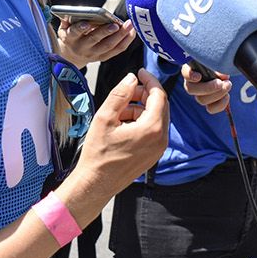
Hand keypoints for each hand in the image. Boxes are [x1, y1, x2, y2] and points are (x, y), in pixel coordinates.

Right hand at [58, 18, 135, 67]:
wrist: (70, 55)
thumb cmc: (70, 35)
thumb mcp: (64, 27)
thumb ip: (69, 18)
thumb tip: (78, 10)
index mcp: (70, 38)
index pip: (74, 33)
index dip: (80, 28)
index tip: (87, 23)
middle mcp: (82, 48)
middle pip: (95, 40)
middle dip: (106, 32)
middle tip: (115, 24)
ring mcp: (93, 54)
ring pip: (108, 46)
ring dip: (120, 35)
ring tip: (129, 25)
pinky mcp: (102, 57)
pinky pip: (116, 50)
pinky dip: (125, 41)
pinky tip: (131, 32)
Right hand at [78, 69, 168, 185]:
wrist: (96, 183)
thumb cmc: (98, 154)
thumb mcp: (105, 117)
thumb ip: (120, 94)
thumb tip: (131, 79)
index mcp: (152, 128)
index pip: (158, 95)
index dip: (149, 80)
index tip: (140, 73)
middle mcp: (160, 139)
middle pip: (160, 106)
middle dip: (144, 95)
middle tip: (126, 91)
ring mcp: (158, 148)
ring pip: (155, 118)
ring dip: (139, 109)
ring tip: (117, 112)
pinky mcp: (153, 154)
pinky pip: (152, 131)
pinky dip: (140, 122)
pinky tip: (121, 124)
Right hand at [181, 62, 231, 113]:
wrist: (222, 75)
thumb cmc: (217, 67)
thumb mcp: (218, 64)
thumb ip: (218, 67)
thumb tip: (223, 76)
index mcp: (192, 70)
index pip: (185, 72)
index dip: (190, 75)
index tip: (199, 76)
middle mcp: (192, 84)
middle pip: (191, 89)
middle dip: (208, 87)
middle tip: (221, 83)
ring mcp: (199, 95)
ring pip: (202, 100)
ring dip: (217, 94)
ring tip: (228, 85)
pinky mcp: (208, 103)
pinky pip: (211, 108)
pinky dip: (220, 104)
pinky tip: (227, 96)